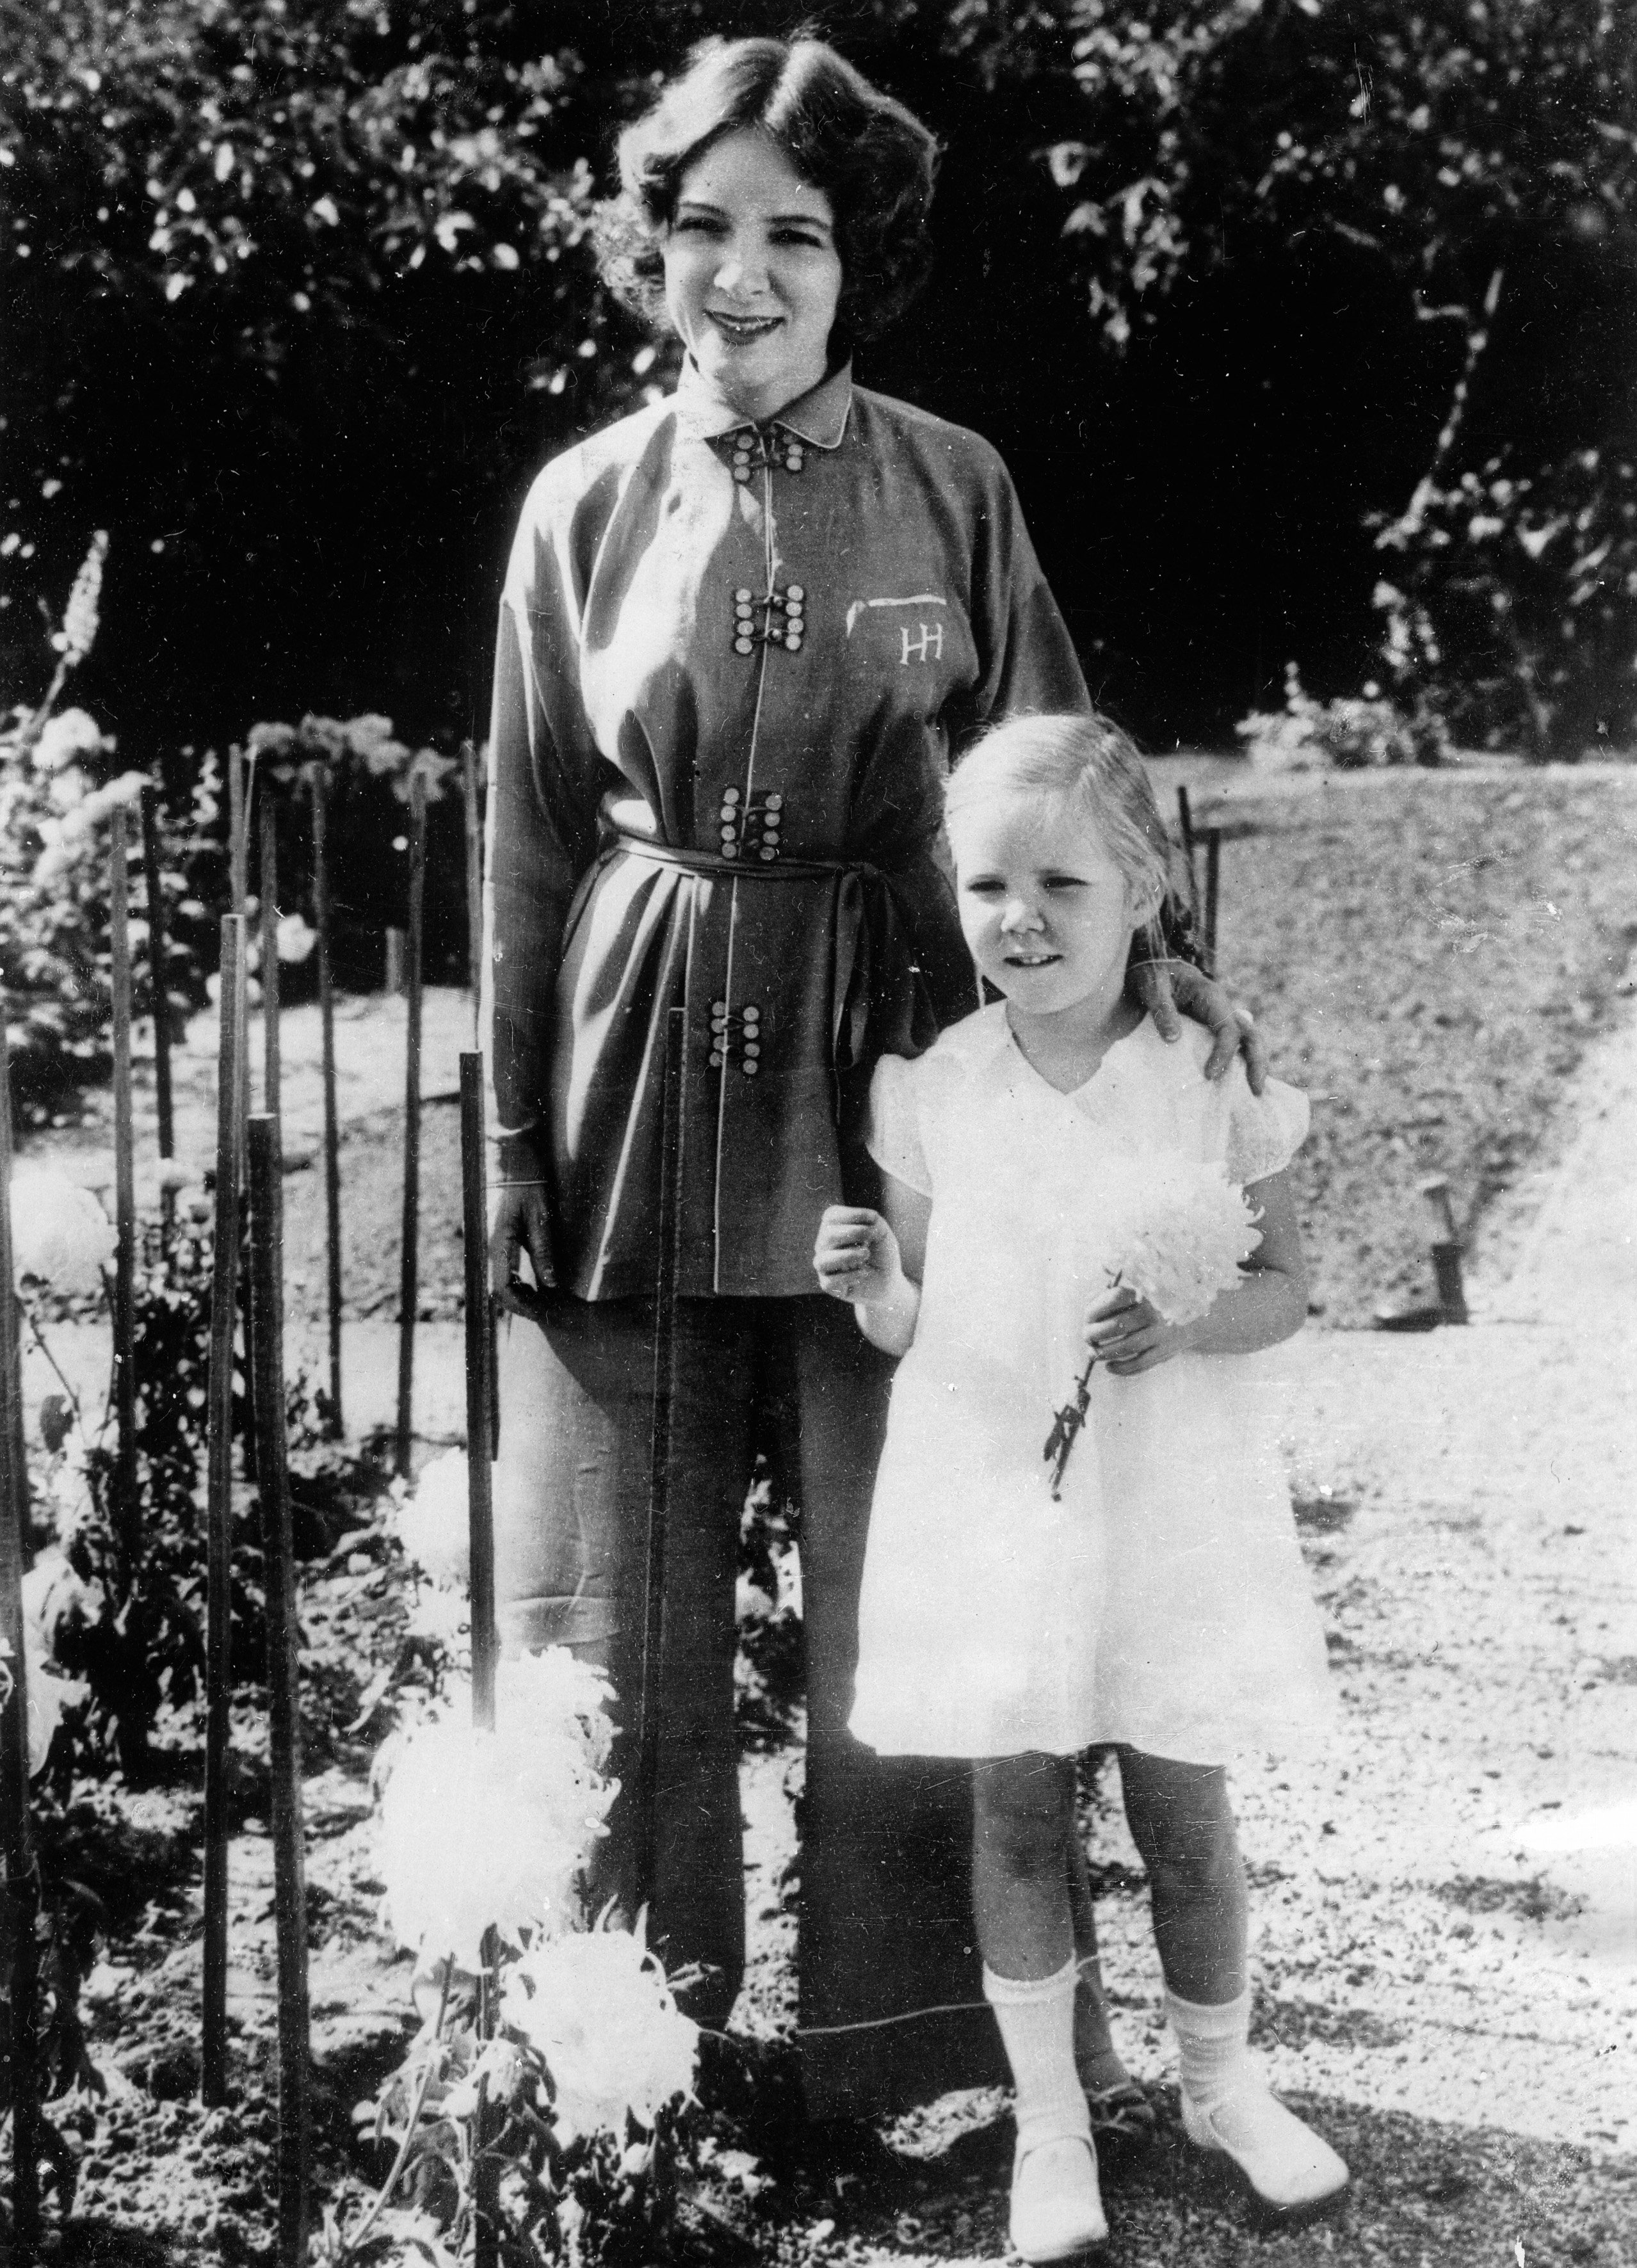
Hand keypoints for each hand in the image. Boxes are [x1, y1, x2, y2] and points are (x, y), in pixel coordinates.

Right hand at [489, 1135, 556, 1317]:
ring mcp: (490, 1245)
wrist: (511, 1159)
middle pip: (498, 1290)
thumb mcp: (540, 1217)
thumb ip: (543, 1251)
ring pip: (499, 1281)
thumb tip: (550, 1284)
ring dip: (519, 1295)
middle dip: (521, 1305)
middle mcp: (489, 1248)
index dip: (522, 1307)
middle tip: (548, 1310)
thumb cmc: (527, 1184)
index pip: (503, 1289)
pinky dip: (516, 1282)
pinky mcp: (495, 1241)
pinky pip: (502, 1270)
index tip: (544, 1313)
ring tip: (544, 1300)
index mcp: (497, 1244)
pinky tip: (534, 1284)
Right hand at [813, 1205, 904, 1306]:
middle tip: (869, 1241)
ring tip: (865, 1255)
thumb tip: (865, 1220)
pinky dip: (850, 1276)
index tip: (873, 1218)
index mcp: (833, 1228)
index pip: (831, 1216)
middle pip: (828, 1236)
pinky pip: (830, 1281)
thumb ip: (873, 1222)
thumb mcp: (882, 1233)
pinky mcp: (827, 1285)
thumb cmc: (881, 1253)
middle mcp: (824, 1245)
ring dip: (848, 1256)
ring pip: (822, 1261)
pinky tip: (863, 1273)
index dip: (852, 1214)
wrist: (888, 1281)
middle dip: (854, 1234)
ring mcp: (824, 1266)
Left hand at [1084, 1285, 1188, 1375]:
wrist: (1186, 1321)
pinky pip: (1140, 1363)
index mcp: (1143, 1293)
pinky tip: (1109, 1366)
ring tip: (1093, 1354)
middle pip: (1119, 1324)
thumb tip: (1090, 1300)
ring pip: (1129, 1345)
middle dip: (1097, 1334)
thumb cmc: (1145, 1309)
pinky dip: (1121, 1368)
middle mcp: (1154, 1312)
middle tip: (1087, 1339)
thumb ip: (1107, 1295)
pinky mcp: (1164, 1352)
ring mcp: (1160, 1333)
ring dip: (1106, 1352)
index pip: (1116, 1296)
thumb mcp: (1131, 1296)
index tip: (1087, 1317)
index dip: (1096, 1308)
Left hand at [1134, 959, 1268, 1093]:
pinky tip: (1238, 1084)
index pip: (1228, 1029)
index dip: (1223, 1053)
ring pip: (1249, 1040)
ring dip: (1254, 1064)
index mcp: (1212, 997)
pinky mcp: (1213, 1027)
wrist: (1154, 964)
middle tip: (1256, 1090)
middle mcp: (1222, 1008)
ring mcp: (1221, 1017)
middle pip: (1251, 1035)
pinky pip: (1234, 1044)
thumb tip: (1174, 1039)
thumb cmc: (1153, 974)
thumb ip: (1163, 1011)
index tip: (1209, 1075)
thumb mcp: (1153, 988)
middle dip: (1256, 1062)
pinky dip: (1240, 1062)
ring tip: (1255, 1092)